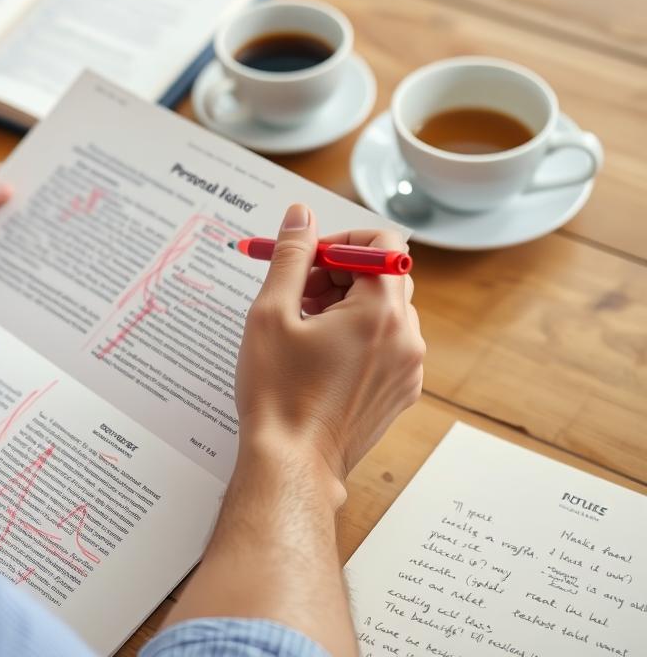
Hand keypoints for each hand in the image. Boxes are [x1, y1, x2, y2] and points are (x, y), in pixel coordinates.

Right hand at [234, 203, 424, 489]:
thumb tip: (301, 215)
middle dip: (339, 274)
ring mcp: (409, 368)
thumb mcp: (271, 313)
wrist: (292, 465)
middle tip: (296, 293)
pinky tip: (317, 357)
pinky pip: (387, 345)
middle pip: (385, 275)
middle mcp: (407, 337)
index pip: (383, 242)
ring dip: (346, 306)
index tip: (308, 259)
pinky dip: (357, 337)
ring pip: (385, 311)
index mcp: (381, 312)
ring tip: (302, 329)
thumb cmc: (278, 394)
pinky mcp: (400, 392)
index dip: (342, 241)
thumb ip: (291, 255)